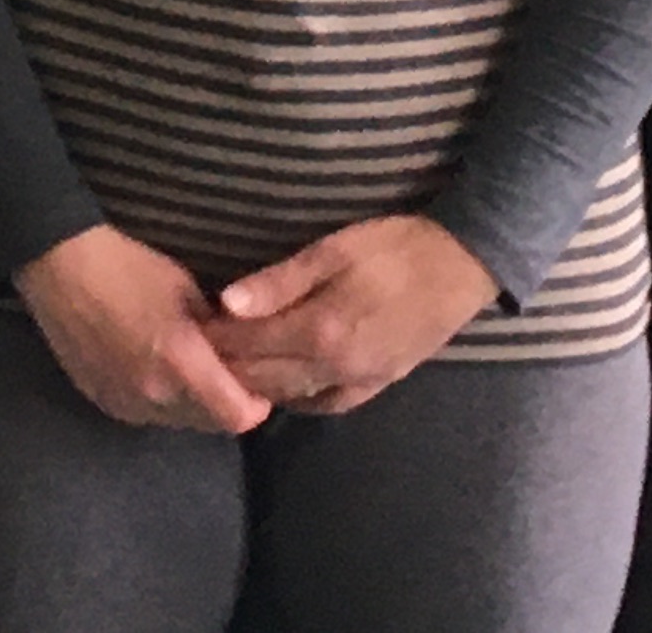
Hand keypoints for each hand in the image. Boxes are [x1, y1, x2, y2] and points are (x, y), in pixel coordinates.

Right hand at [11, 225, 267, 434]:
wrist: (58, 264)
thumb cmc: (127, 265)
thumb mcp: (186, 287)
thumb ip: (217, 329)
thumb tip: (237, 349)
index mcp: (180, 364)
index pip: (238, 417)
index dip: (257, 404)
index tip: (260, 381)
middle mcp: (154, 396)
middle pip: (212, 424)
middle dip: (227, 402)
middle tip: (228, 371)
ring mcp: (125, 404)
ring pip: (179, 422)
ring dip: (193, 404)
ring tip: (189, 368)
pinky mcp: (102, 402)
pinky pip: (147, 414)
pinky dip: (160, 399)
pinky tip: (153, 367)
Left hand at [210, 215, 498, 417]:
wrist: (463, 265)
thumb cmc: (395, 246)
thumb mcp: (334, 250)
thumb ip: (279, 281)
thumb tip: (225, 303)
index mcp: (321, 331)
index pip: (249, 346)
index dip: (215, 338)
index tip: (188, 326)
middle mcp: (336, 368)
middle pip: (264, 378)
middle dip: (227, 365)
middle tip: (197, 349)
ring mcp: (359, 382)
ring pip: (291, 397)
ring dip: (256, 384)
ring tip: (227, 365)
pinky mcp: (378, 385)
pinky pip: (326, 404)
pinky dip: (296, 398)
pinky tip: (281, 385)